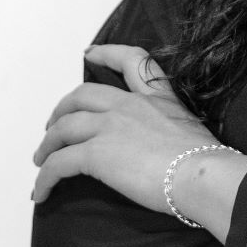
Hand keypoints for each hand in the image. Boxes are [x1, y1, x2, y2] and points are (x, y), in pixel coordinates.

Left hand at [31, 44, 218, 212]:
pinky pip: (58, 164)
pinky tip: (42, 193)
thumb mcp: (190, 129)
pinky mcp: (96, 153)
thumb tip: (162, 149)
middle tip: (53, 127)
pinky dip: (45, 178)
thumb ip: (168, 129)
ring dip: (47, 145)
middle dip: (61, 110)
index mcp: (158, 98)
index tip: (89, 53)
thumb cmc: (205, 160)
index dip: (107, 53)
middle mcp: (130, 105)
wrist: (202, 174)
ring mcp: (111, 126)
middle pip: (82, 96)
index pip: (132, 61)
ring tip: (41, 161)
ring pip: (63, 128)